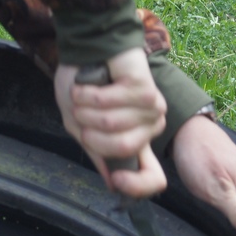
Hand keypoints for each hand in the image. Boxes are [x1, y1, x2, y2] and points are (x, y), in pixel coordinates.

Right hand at [55, 47, 167, 197]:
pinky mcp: (147, 88)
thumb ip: (98, 153)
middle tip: (81, 113)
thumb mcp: (81, 126)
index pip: (154, 179)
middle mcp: (150, 128)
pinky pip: (110, 102)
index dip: (137, 187)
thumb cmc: (82, 86)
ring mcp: (152, 108)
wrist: (84, 48)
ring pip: (113, 125)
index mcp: (137, 142)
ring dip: (84, 108)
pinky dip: (88, 94)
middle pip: (122, 149)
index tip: (115, 182)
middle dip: (89, 131)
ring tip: (81, 95)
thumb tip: (113, 185)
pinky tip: (88, 82)